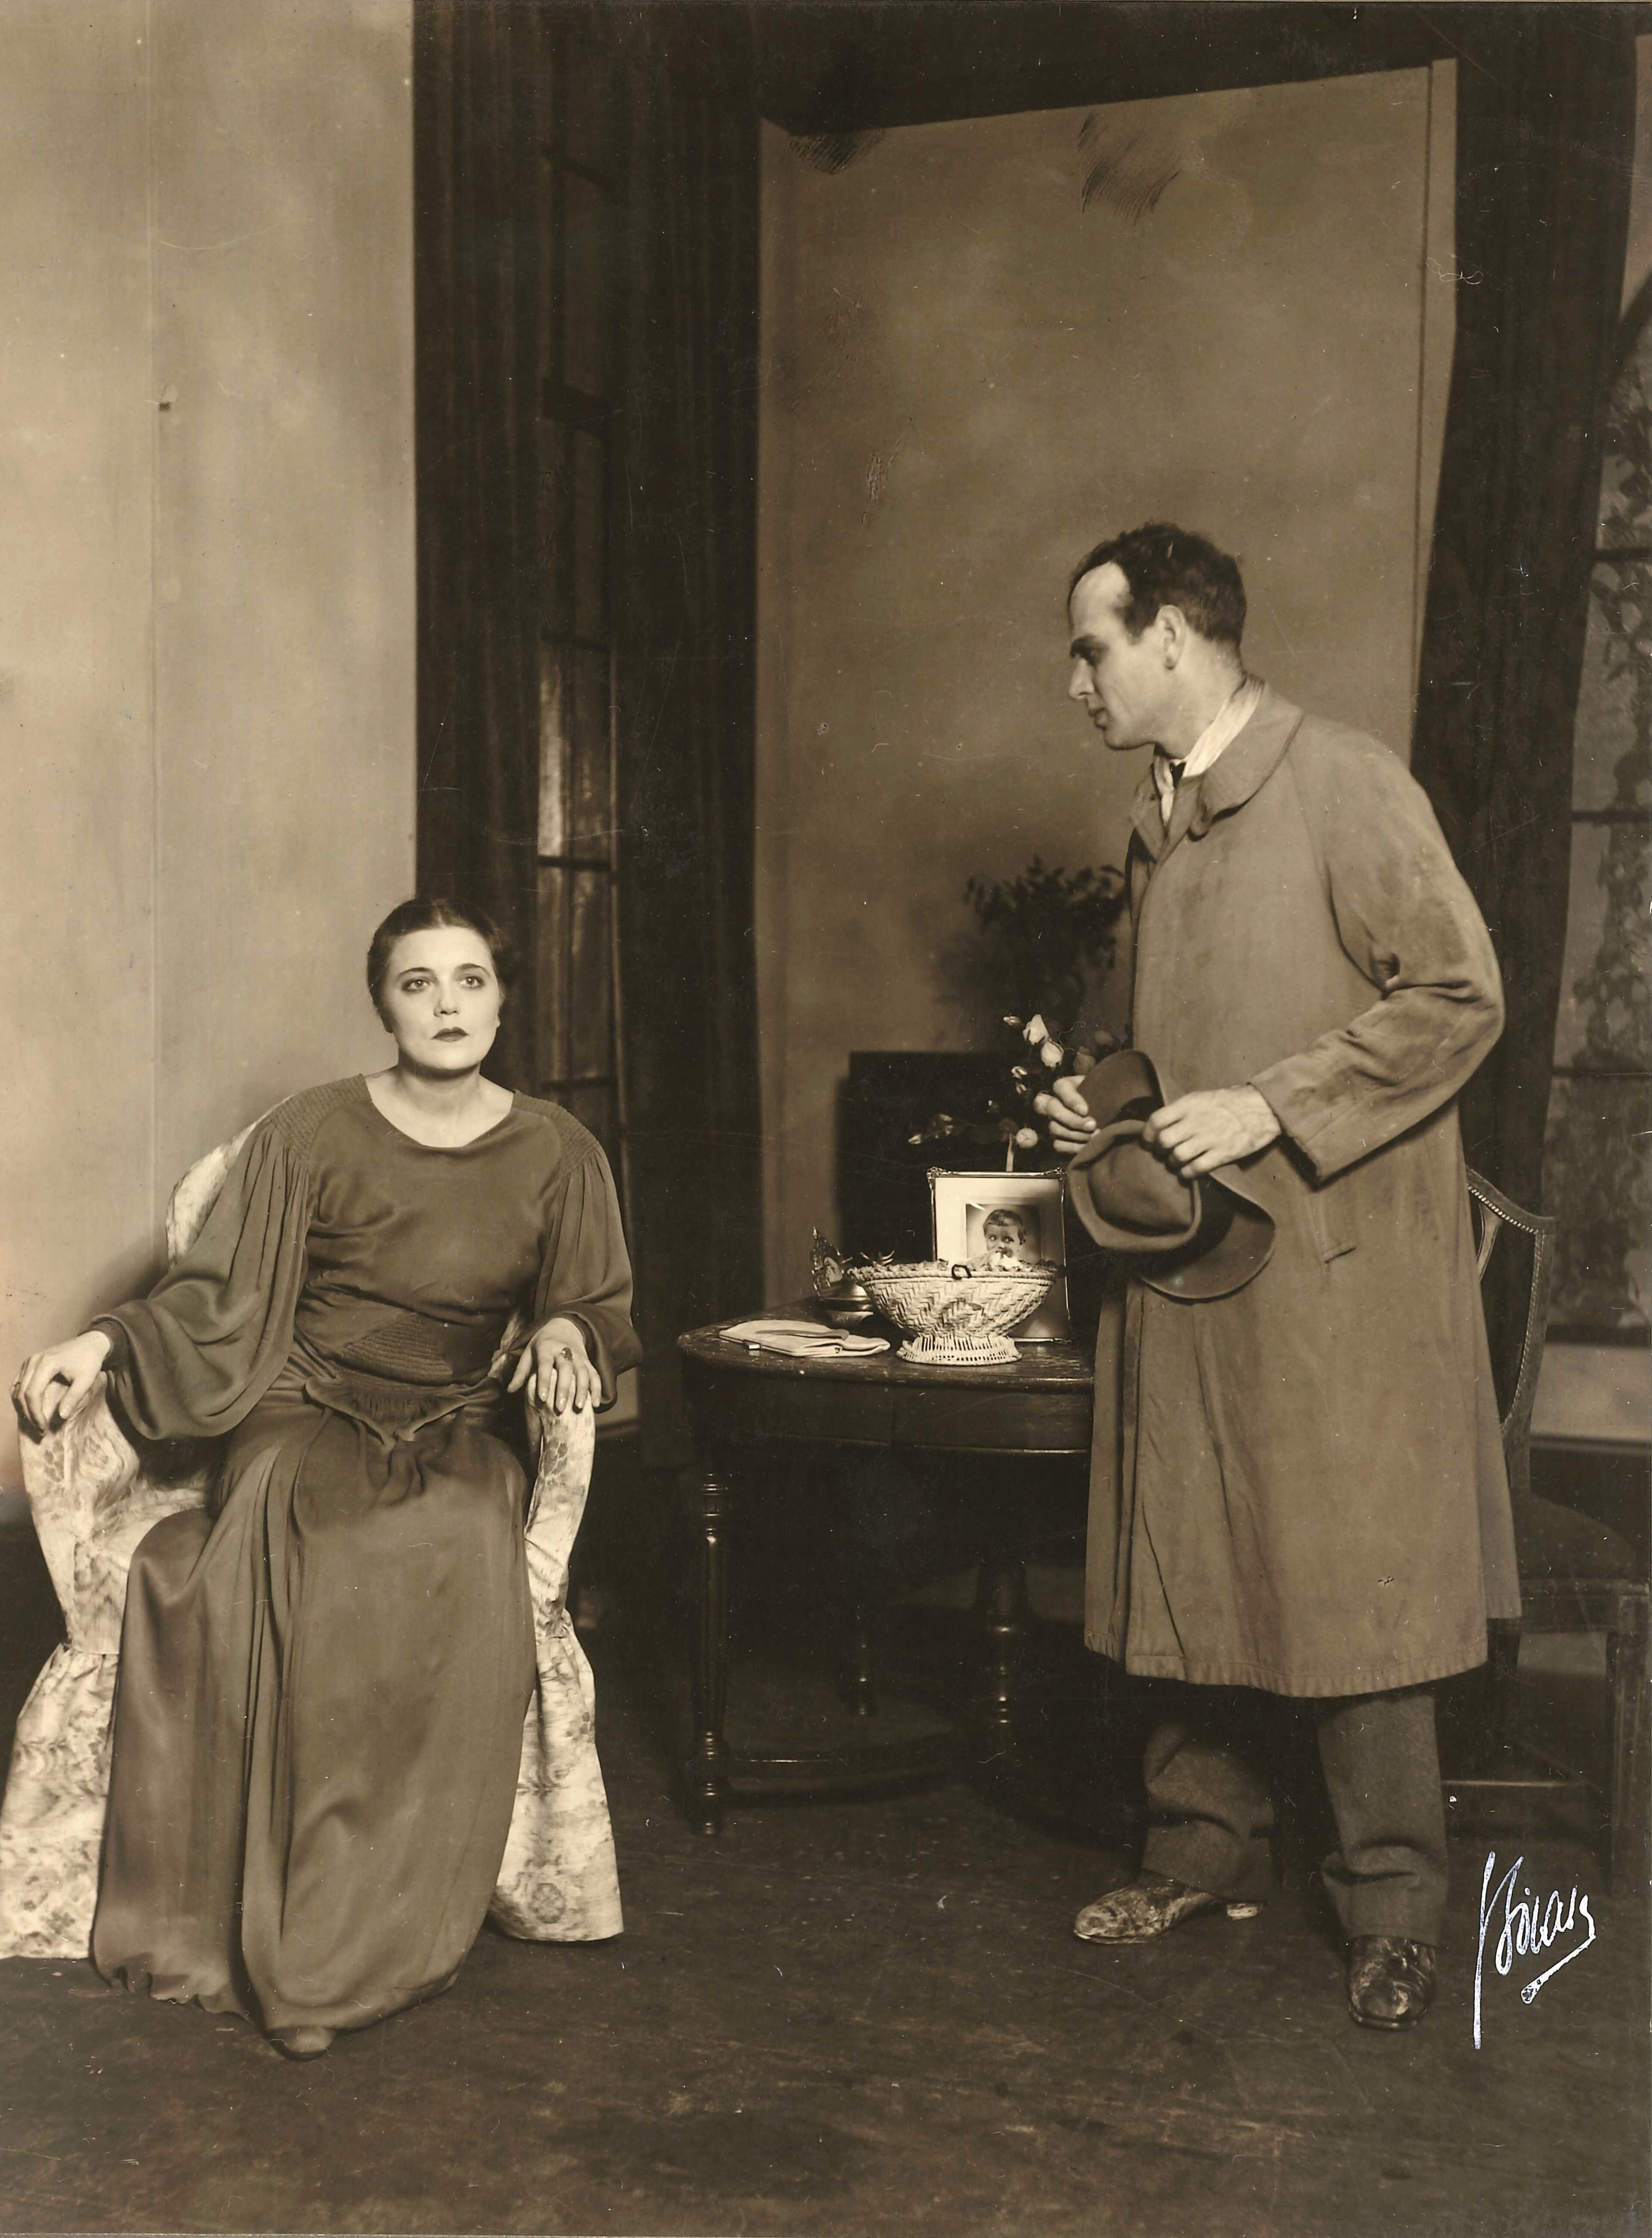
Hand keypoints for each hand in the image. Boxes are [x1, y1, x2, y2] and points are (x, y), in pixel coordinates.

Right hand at [13, 1330, 112, 1433]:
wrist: (90, 1342)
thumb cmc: (89, 1360)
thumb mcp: (86, 1380)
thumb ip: (73, 1397)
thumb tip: (61, 1417)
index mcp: (46, 1363)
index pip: (32, 1393)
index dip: (35, 1414)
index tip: (43, 1428)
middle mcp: (33, 1360)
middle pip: (21, 1392)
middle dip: (28, 1414)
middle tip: (39, 1430)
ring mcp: (29, 1360)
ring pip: (16, 1388)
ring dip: (21, 1407)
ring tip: (34, 1422)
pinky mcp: (29, 1363)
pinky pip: (18, 1382)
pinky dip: (20, 1397)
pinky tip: (28, 1410)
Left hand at [507, 1317, 600, 1415]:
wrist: (564, 1327)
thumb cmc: (543, 1344)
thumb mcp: (529, 1352)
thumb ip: (521, 1371)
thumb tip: (510, 1390)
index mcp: (546, 1348)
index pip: (545, 1365)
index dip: (544, 1381)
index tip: (542, 1398)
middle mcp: (564, 1351)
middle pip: (566, 1369)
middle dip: (564, 1389)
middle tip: (560, 1407)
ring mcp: (579, 1357)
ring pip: (583, 1373)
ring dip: (582, 1390)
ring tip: (579, 1407)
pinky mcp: (588, 1362)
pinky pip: (595, 1375)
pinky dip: (596, 1389)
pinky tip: (595, 1404)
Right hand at [1032, 1075, 1097, 1159]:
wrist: (1105, 1111)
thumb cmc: (1102, 1095)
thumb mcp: (1101, 1086)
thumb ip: (1101, 1086)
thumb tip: (1108, 1091)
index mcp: (1064, 1086)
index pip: (1061, 1088)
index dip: (1071, 1100)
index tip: (1086, 1110)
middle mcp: (1054, 1103)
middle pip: (1053, 1109)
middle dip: (1073, 1120)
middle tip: (1093, 1125)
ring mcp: (1053, 1122)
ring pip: (1055, 1128)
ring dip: (1076, 1135)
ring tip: (1094, 1136)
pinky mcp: (1057, 1138)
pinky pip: (1058, 1145)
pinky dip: (1073, 1147)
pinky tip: (1088, 1146)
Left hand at [1142, 1086, 1279, 1178]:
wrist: (1263, 1108)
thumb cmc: (1231, 1102)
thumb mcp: (1203, 1097)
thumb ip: (1183, 1110)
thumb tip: (1163, 1124)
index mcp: (1189, 1104)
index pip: (1157, 1120)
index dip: (1147, 1134)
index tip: (1147, 1141)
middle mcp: (1196, 1121)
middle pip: (1164, 1141)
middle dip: (1159, 1151)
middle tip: (1162, 1154)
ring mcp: (1209, 1138)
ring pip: (1177, 1157)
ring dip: (1172, 1164)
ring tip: (1175, 1164)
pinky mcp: (1222, 1154)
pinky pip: (1195, 1169)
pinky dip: (1187, 1174)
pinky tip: (1187, 1173)